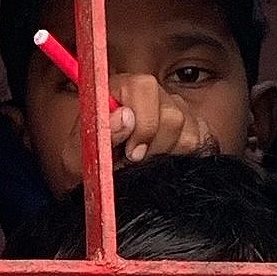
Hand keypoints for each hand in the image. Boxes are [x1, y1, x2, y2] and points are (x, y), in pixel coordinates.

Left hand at [43, 70, 216, 191]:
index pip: (142, 87)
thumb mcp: (75, 157)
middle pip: (171, 112)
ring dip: (166, 153)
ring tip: (144, 164)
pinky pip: (201, 139)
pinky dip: (183, 157)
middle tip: (135, 162)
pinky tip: (161, 163)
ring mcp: (173, 109)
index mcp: (118, 90)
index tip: (131, 152)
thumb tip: (124, 116)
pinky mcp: (192, 127)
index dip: (142, 121)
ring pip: (187, 128)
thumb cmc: (85, 168)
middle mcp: (149, 94)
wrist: (101, 188)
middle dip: (154, 145)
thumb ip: (94, 134)